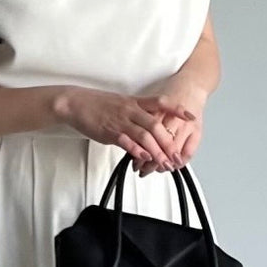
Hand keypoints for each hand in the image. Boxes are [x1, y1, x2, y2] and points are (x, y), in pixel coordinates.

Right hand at [53, 87, 196, 172]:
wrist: (75, 102)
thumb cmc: (98, 105)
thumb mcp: (122, 104)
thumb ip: (137, 115)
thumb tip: (148, 129)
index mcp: (136, 102)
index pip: (161, 103)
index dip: (177, 109)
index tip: (191, 117)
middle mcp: (131, 110)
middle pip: (156, 125)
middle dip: (169, 142)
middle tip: (177, 157)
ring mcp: (121, 120)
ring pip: (144, 135)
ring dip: (157, 151)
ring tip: (164, 164)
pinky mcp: (109, 131)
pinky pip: (126, 141)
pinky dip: (137, 150)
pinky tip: (144, 158)